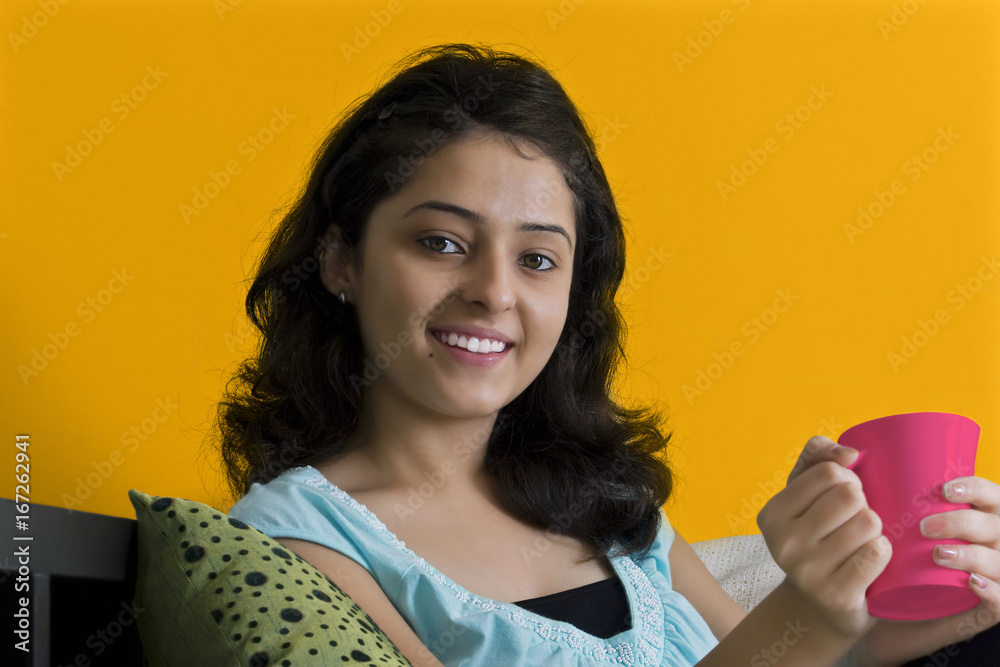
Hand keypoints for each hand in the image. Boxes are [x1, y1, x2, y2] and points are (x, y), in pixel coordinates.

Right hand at [757, 435, 890, 638]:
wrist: (818, 606)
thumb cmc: (817, 538)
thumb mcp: (806, 495)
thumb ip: (819, 458)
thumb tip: (850, 453)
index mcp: (772, 514)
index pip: (828, 472)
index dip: (847, 479)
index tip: (841, 498)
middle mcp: (784, 543)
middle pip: (850, 495)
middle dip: (863, 504)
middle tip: (853, 522)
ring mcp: (808, 572)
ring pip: (869, 522)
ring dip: (875, 530)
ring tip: (860, 542)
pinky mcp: (836, 595)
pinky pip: (878, 552)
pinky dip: (883, 552)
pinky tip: (870, 560)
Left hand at [851, 475, 999, 665]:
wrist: (870, 608)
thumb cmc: (872, 553)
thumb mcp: (865, 518)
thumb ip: (857, 484)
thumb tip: (849, 453)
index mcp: (969, 516)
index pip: (989, 495)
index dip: (976, 488)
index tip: (943, 489)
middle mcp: (984, 544)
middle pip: (995, 525)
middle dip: (965, 522)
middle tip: (926, 526)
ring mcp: (987, 576)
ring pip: (999, 561)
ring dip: (973, 555)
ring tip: (938, 553)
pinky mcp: (981, 611)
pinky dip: (993, 591)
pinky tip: (971, 584)